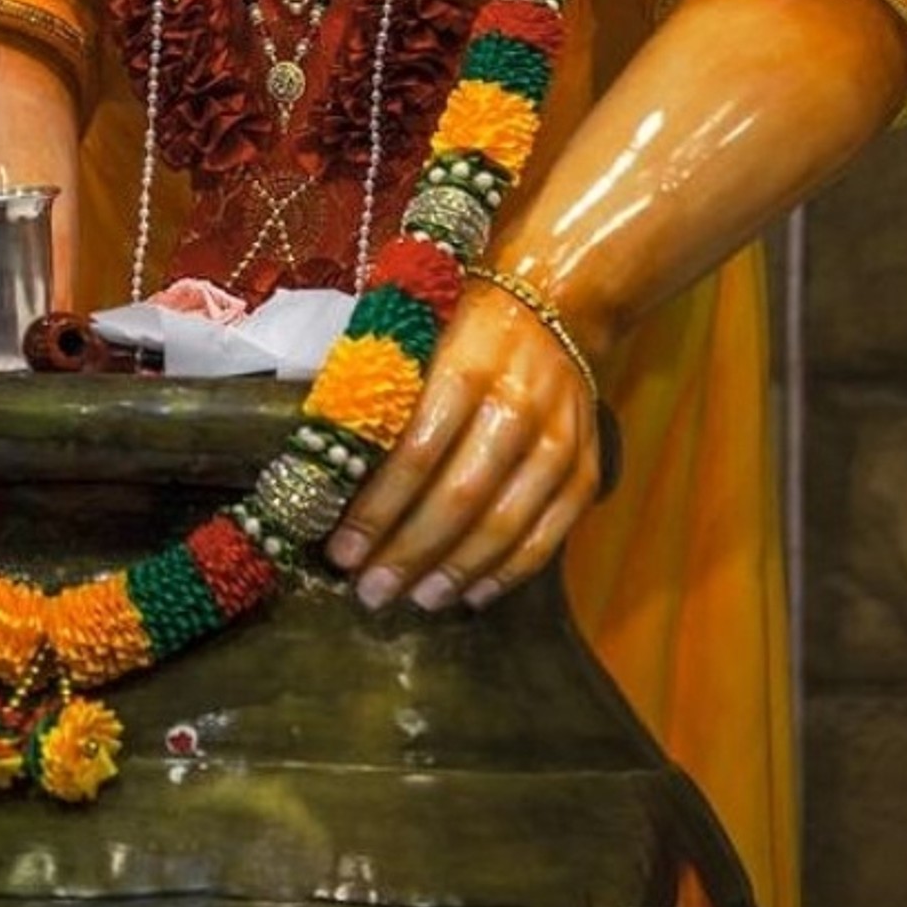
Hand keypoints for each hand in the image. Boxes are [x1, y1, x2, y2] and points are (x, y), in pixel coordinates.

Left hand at [325, 277, 601, 613]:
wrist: (554, 306)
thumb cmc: (462, 330)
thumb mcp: (417, 340)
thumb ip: (379, 397)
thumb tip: (320, 470)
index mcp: (464, 367)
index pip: (414, 452)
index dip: (375, 510)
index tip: (339, 551)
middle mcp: (515, 406)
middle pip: (458, 497)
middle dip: (408, 553)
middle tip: (370, 592)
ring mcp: (557, 441)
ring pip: (504, 524)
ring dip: (454, 572)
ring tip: (414, 599)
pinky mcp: (586, 469)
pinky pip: (548, 536)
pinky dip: (509, 573)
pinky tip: (472, 594)